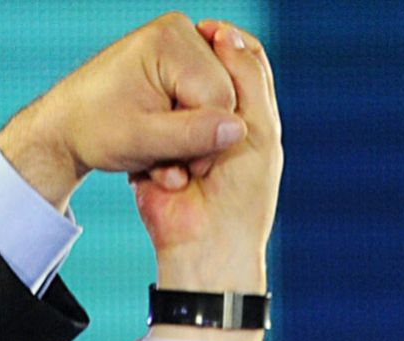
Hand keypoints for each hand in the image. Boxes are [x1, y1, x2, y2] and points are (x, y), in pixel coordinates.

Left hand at [0, 12, 246, 211]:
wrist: (67, 124)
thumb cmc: (94, 131)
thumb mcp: (140, 140)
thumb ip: (189, 135)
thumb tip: (238, 130)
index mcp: (169, 40)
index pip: (219, 97)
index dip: (207, 141)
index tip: (179, 170)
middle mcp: (182, 31)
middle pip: (223, 96)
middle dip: (200, 137)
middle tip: (167, 164)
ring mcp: (184, 44)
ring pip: (218, 101)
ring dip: (194, 136)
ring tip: (163, 154)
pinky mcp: (184, 61)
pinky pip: (207, 99)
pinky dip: (190, 125)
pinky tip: (166, 140)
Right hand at [136, 20, 280, 294]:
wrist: (206, 247)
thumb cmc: (242, 194)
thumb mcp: (255, 129)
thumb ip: (245, 81)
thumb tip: (227, 35)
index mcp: (249, 116)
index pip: (240, 61)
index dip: (224, 42)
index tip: (206, 30)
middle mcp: (216, 123)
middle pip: (200, 76)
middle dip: (191, 73)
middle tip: (181, 64)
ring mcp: (183, 140)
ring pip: (171, 100)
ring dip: (172, 108)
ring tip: (179, 126)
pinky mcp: (154, 159)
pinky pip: (148, 132)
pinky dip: (153, 137)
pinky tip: (160, 145)